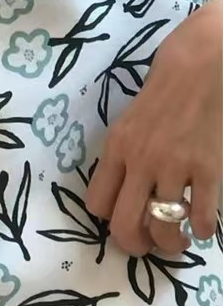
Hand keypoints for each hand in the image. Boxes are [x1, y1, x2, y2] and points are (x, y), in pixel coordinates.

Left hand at [85, 3, 221, 255]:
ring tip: (179, 242)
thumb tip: (127, 183)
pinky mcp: (209, 167)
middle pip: (124, 225)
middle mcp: (140, 162)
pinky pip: (202, 215)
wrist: (207, 58)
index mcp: (117, 148)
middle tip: (148, 246)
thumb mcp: (132, 117)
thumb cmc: (169, 80)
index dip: (109, 219)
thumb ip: (126, 151)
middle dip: (135, 245)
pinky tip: (205, 228)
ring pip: (162, 227)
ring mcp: (175, 166)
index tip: (123, 218)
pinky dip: (204, 229)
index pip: (97, 204)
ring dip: (170, 243)